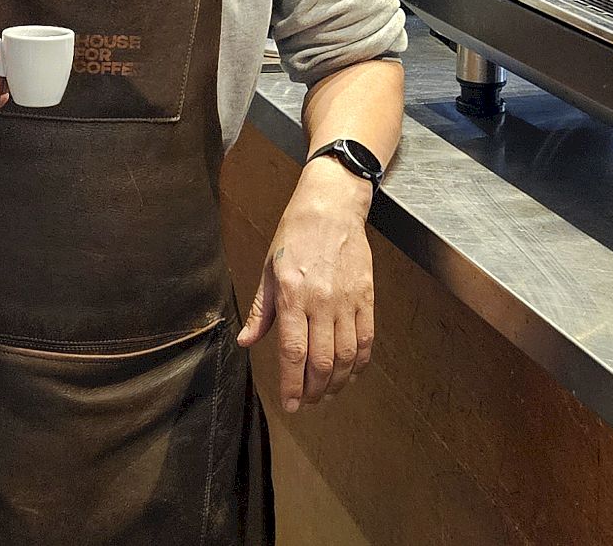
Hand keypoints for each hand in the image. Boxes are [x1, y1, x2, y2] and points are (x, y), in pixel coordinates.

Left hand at [236, 160, 374, 412]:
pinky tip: (349, 372)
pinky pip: (366, 339)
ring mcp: (347, 300)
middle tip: (306, 402)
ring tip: (325, 393)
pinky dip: (359, 363)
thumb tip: (246, 341)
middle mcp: (322, 301)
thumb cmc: (294, 236)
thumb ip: (261, 311)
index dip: (292, 384)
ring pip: (347, 355)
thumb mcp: (268, 270)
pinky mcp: (366, 297)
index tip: (290, 404)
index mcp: (292, 295)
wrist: (331, 208)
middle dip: (313, 389)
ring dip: (336, 382)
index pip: (293, 351)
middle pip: (321, 360)